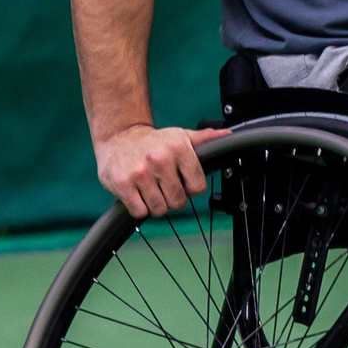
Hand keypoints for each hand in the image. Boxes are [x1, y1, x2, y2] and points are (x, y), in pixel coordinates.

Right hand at [95, 123, 229, 218]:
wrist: (118, 137)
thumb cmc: (153, 142)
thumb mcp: (179, 136)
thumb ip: (204, 140)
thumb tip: (228, 135)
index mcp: (179, 148)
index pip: (198, 187)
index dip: (190, 188)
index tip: (181, 181)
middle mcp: (160, 159)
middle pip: (178, 202)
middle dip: (172, 198)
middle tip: (163, 186)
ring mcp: (140, 172)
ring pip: (159, 209)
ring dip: (155, 204)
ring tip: (150, 189)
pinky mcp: (122, 184)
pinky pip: (139, 212)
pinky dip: (139, 208)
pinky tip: (138, 193)